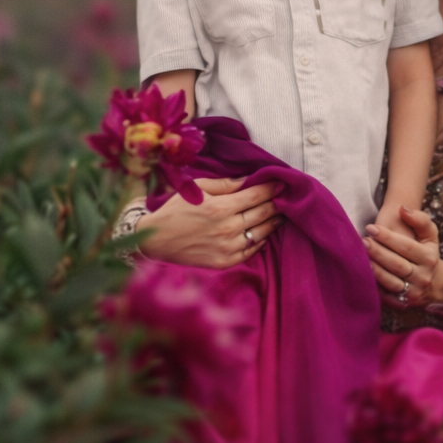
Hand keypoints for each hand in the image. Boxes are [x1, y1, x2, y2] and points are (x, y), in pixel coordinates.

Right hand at [134, 177, 282, 268]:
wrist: (157, 240)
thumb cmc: (176, 210)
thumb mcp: (197, 189)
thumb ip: (225, 184)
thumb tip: (248, 179)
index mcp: (221, 207)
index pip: (256, 196)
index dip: (272, 189)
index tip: (282, 184)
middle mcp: (227, 228)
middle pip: (263, 214)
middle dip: (276, 204)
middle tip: (285, 199)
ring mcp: (227, 247)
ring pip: (261, 234)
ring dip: (273, 223)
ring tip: (279, 216)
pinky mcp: (224, 262)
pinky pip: (250, 251)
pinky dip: (259, 242)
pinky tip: (263, 235)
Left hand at [363, 205, 442, 307]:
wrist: (436, 284)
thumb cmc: (427, 253)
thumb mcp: (430, 236)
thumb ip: (420, 220)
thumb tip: (403, 209)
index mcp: (429, 258)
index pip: (407, 246)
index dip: (388, 237)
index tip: (371, 228)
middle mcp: (423, 277)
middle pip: (397, 264)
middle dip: (378, 252)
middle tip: (363, 241)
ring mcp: (413, 292)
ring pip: (390, 282)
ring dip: (374, 269)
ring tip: (361, 257)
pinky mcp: (403, 303)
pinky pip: (385, 295)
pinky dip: (374, 285)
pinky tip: (363, 273)